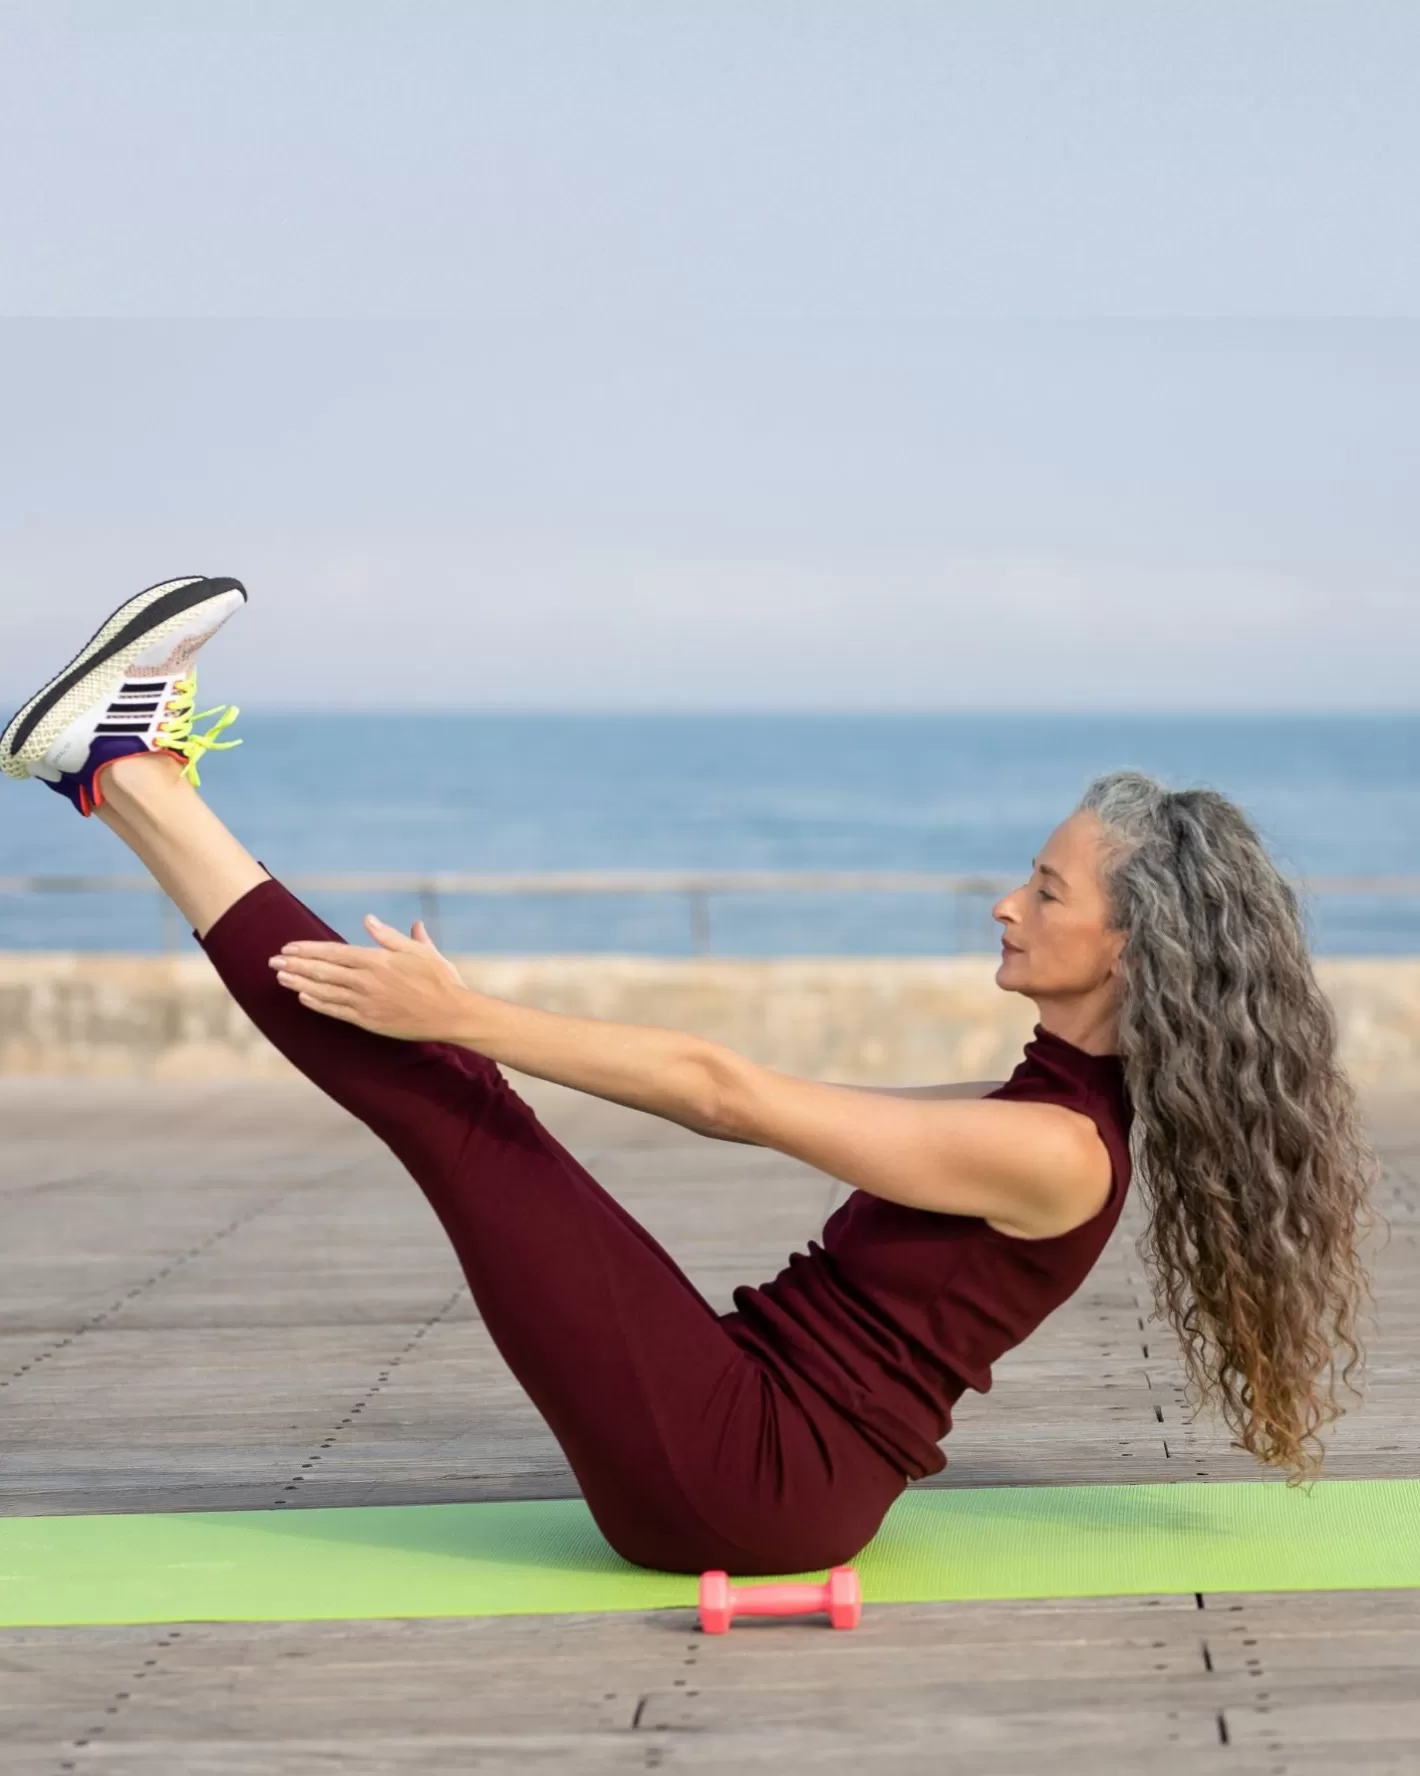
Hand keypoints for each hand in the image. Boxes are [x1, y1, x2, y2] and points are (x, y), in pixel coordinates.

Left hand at [269, 915, 469, 1040]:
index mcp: (377, 960)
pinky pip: (336, 1011)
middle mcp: (366, 981)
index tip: (288, 946)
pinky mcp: (369, 1021)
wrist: (452, 1014)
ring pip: (324, 991)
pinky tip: (303, 998)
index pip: (333, 952)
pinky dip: (317, 1004)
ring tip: (280, 977)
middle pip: (322, 971)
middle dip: (295, 965)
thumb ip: (390, 936)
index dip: (308, 949)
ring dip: (299, 983)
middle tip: (272, 960)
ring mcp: (366, 1003)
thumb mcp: (419, 951)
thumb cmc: (440, 979)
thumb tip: (369, 919)